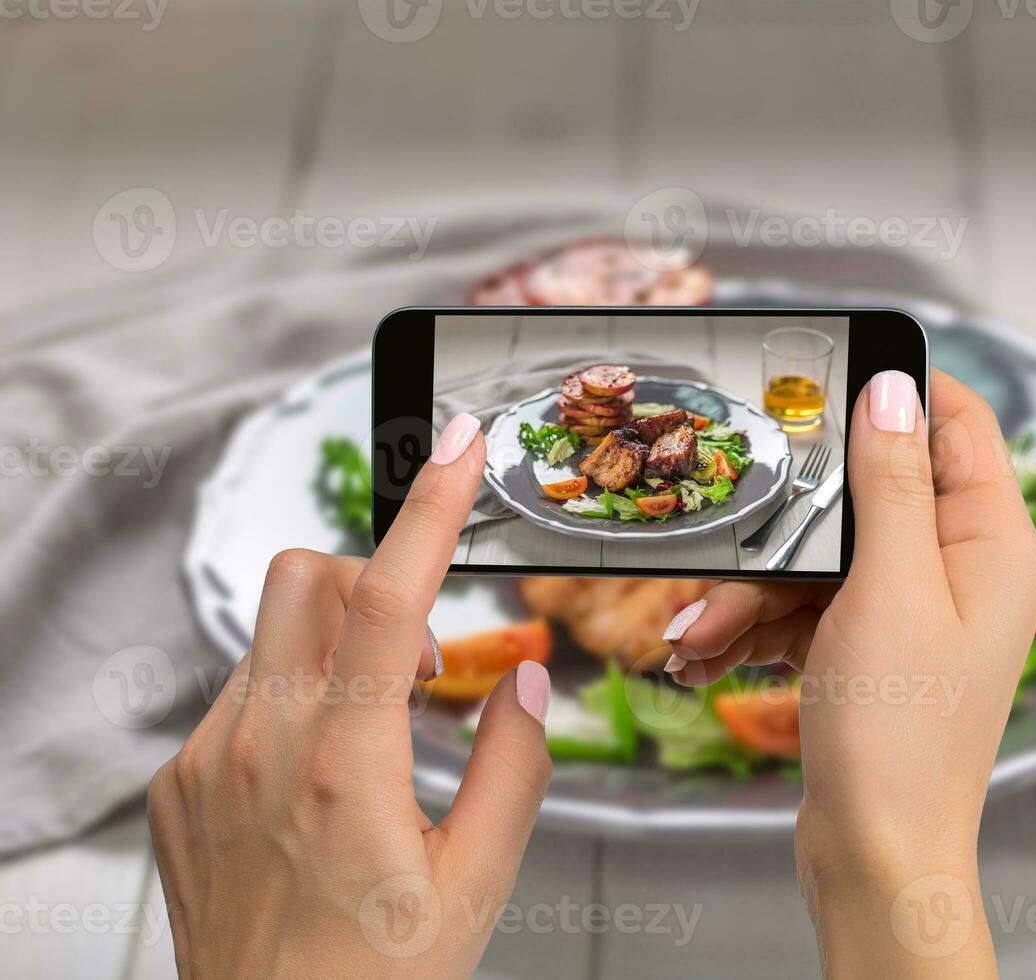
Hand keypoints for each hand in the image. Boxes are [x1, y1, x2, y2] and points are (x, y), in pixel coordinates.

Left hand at [147, 413, 550, 977]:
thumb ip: (513, 766)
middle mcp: (257, 748)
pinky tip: (315, 780)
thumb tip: (520, 678)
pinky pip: (236, 696)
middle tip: (419, 660)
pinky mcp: (173, 786)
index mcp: (345, 767)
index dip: (431, 506)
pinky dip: (290, 702)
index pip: (392, 598)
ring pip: (271, 636)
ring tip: (372, 738)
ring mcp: (203, 764)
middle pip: (307, 578)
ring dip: (336, 650)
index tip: (458, 445)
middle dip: (373, 583)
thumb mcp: (477, 884)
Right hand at [661, 370, 1035, 975]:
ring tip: (695, 631)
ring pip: (821, 557)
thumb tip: (893, 389)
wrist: (875, 857)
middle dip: (788, 523)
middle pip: (867, 494)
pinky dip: (755, 626)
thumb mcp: (890, 589)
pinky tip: (706, 652)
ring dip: (753, 590)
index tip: (823, 374)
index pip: (958, 423)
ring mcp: (911, 611)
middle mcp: (959, 569)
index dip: (896, 389)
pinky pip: (805, 608)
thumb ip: (892, 483)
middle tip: (731, 534)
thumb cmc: (902, 737)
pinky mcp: (868, 648)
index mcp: (991, 543)